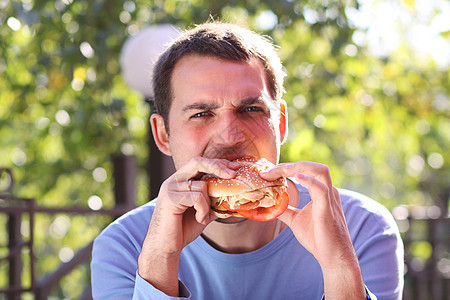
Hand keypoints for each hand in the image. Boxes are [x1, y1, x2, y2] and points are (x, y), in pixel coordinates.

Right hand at [138, 157, 238, 295]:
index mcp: (180, 180)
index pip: (199, 162)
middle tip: (233, 174)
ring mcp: (170, 188)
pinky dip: (203, 210)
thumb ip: (215, 202)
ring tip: (203, 217)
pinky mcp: (170, 198)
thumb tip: (236, 198)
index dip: (217, 163)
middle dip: (217, 166)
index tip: (234, 168)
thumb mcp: (204, 212)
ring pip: (201, 185)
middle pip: (197, 162)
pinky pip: (197, 197)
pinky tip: (199, 219)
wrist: (165, 247)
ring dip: (208, 204)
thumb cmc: (183, 229)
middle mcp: (173, 180)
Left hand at [260, 161, 365, 298]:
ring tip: (280, 171)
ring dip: (298, 167)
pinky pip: (321, 189)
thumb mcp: (295, 220)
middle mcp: (327, 190)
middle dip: (289, 165)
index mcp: (320, 191)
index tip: (266, 173)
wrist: (333, 257)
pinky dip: (309, 180)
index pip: (303, 170)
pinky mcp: (328, 209)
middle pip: (311, 166)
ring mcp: (329, 198)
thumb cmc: (318, 238)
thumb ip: (284, 209)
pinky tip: (296, 177)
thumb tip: (268, 204)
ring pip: (320, 171)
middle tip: (268, 171)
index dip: (284, 169)